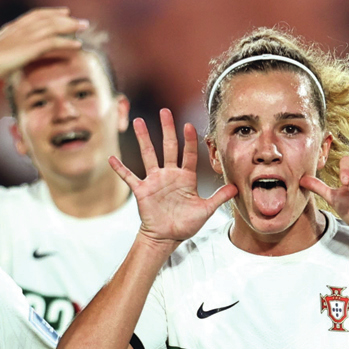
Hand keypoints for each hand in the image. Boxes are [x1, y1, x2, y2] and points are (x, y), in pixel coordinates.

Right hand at [0, 7, 87, 80]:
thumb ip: (9, 47)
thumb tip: (13, 52)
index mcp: (14, 27)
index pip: (36, 14)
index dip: (51, 12)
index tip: (64, 12)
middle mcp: (22, 28)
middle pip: (48, 18)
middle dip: (66, 18)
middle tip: (80, 20)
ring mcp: (28, 36)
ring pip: (54, 27)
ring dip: (71, 27)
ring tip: (84, 28)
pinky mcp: (33, 47)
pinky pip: (55, 42)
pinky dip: (67, 42)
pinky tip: (78, 45)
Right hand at [109, 110, 237, 246]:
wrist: (166, 237)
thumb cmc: (185, 224)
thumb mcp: (205, 210)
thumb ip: (219, 197)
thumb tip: (236, 188)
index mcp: (186, 178)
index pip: (189, 154)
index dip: (189, 140)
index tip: (189, 125)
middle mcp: (170, 175)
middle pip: (168, 147)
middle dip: (167, 129)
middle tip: (165, 111)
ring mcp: (155, 181)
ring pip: (148, 155)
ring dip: (144, 138)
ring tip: (138, 121)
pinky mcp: (142, 190)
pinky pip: (129, 177)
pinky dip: (120, 169)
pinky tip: (112, 158)